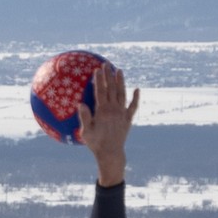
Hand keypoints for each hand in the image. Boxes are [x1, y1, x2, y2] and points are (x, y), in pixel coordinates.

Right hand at [75, 64, 137, 184]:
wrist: (111, 154)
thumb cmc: (96, 144)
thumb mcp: (86, 132)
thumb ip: (85, 118)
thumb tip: (80, 104)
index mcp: (103, 111)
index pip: (101, 91)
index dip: (99, 80)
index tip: (97, 69)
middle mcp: (114, 110)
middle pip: (111, 89)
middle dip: (109, 75)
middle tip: (107, 64)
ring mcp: (122, 114)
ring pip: (122, 94)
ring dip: (121, 81)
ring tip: (119, 70)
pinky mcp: (128, 119)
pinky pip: (133, 107)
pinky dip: (136, 98)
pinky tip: (137, 89)